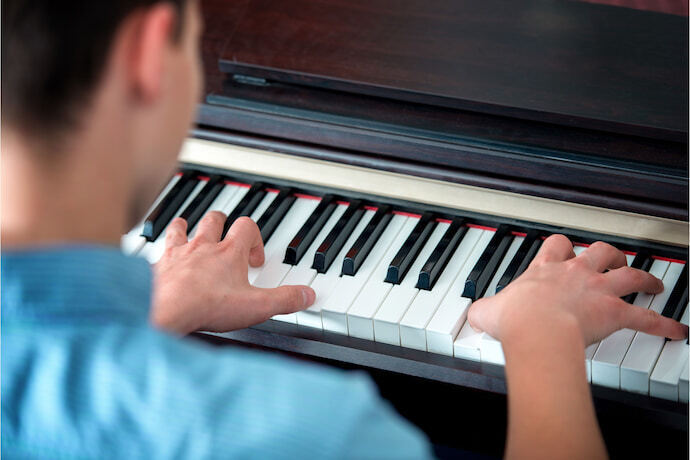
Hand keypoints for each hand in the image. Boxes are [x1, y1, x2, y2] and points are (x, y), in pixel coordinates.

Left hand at [150, 212, 315, 334]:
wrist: (164, 309)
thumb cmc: (206, 305)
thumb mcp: (257, 307)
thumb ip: (285, 300)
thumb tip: (306, 295)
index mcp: (229, 253)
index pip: (246, 227)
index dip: (254, 237)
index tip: (255, 258)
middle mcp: (202, 247)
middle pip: (214, 220)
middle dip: (222, 222)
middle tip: (225, 231)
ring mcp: (178, 254)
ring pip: (182, 228)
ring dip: (186, 227)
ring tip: (187, 229)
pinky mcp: (158, 266)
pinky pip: (158, 250)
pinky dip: (162, 250)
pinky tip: (160, 257)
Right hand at [468, 234, 687, 345]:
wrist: (536, 329)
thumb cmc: (516, 319)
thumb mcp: (488, 311)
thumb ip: (482, 310)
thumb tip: (472, 315)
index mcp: (546, 270)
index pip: (556, 246)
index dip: (562, 247)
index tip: (564, 251)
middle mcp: (576, 274)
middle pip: (600, 251)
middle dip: (610, 255)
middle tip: (613, 261)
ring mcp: (598, 291)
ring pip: (629, 275)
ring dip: (644, 278)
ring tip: (653, 283)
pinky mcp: (614, 313)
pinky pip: (645, 318)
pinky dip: (663, 325)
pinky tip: (676, 330)